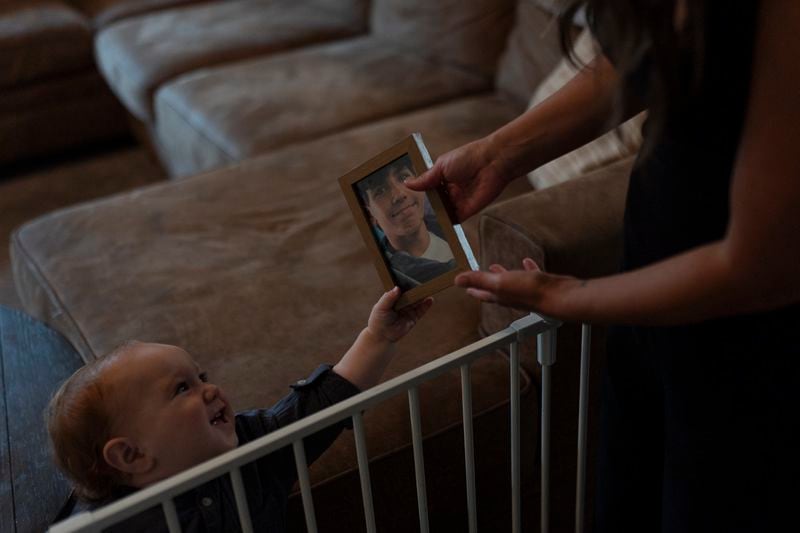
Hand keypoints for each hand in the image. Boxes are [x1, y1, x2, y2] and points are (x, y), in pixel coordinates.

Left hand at [367, 287, 433, 342]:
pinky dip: (426, 305)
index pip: (402, 288)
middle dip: (417, 288)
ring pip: (417, 301)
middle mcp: (402, 302)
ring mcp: (408, 310)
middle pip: (411, 294)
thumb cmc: (378, 320)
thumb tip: (398, 288)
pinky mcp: (413, 318)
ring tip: (429, 288)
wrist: (382, 337)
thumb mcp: (380, 307)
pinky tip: (430, 299)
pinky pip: (421, 310)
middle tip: (423, 281)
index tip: (412, 276)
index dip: (406, 282)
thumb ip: (388, 297)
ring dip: (423, 295)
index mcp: (393, 297)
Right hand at [404, 138, 509, 221]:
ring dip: (434, 218)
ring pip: (443, 213)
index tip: (406, 202)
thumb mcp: (441, 166)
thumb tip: (407, 183)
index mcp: (444, 178)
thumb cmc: (468, 157)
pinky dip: (446, 225)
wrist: (492, 163)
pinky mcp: (467, 211)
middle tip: (409, 216)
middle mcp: (451, 191)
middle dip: (426, 209)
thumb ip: (425, 179)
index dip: (420, 195)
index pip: (429, 190)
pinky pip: (454, 221)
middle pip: (436, 204)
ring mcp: (458, 202)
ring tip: (418, 224)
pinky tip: (433, 227)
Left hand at [455, 258, 580, 316]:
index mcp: (501, 296)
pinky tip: (527, 262)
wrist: (559, 296)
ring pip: (513, 283)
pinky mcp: (541, 285)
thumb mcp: (499, 282)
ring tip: (498, 267)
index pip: (483, 294)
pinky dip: (527, 269)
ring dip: (505, 275)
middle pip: (496, 290)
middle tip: (480, 277)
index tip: (467, 289)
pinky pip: (531, 275)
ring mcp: (528, 291)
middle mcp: (513, 296)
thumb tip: (457, 280)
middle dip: (486, 284)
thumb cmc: (530, 291)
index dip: (474, 291)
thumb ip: (479, 280)